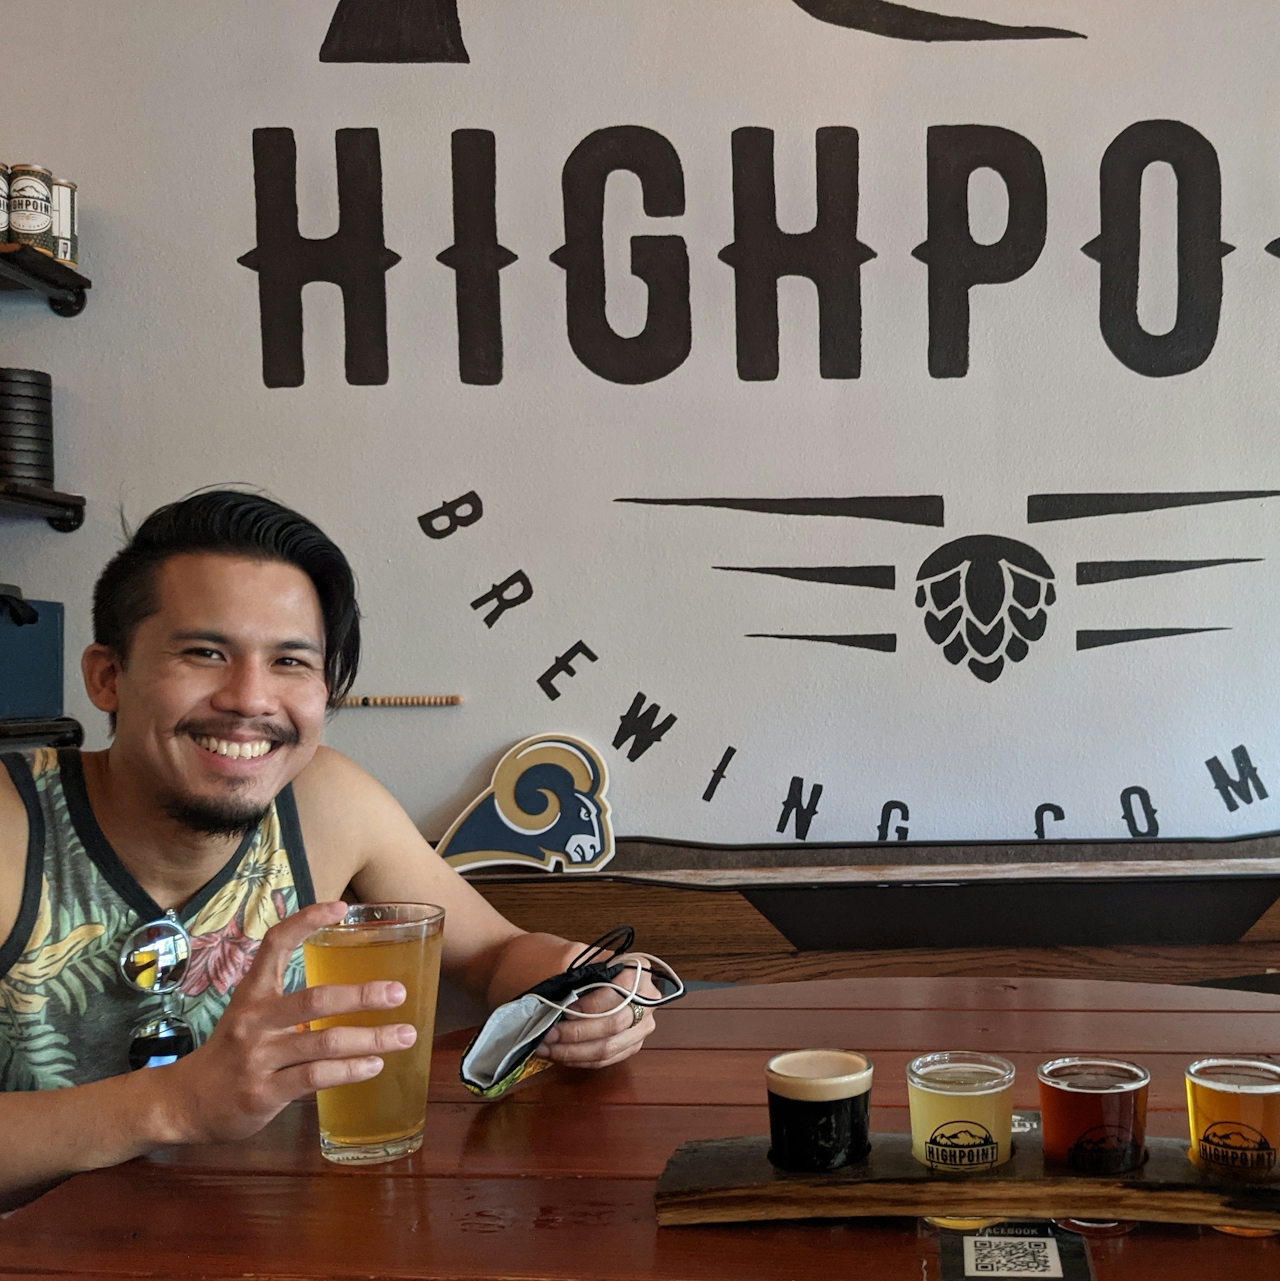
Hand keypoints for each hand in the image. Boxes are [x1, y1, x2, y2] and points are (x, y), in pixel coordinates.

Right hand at [156, 901, 416, 1144]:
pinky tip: (375, 1064)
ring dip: (371, 1038)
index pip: (275, 944)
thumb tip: (352, 992)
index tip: (341, 907)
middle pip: (316, 1000)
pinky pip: (316, 1077)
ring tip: (404, 1035)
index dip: (305, 921)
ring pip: (324, 1042)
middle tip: (399, 992)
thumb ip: (292, 1003)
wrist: (184, 1104)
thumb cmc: (231, 1053)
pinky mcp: (264, 1092)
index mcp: (252, 994)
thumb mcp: (251, 1016)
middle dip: (362, 995)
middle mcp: (255, 1020)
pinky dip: (350, 1070)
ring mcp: (258, 1058)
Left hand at [535, 959, 660, 1069]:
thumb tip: (564, 999)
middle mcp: (648, 998)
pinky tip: (558, 1055)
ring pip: (609, 1047)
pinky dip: (580, 1059)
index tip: (565, 1009)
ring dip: (574, 1051)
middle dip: (578, 1032)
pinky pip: (606, 1060)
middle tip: (550, 1033)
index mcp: (638, 968)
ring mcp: (642, 1026)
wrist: (583, 973)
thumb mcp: (575, 956)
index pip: (620, 990)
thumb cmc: (579, 964)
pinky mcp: (631, 1045)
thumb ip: (574, 974)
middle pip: (615, 1024)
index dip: (591, 1004)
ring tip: (547, 1048)